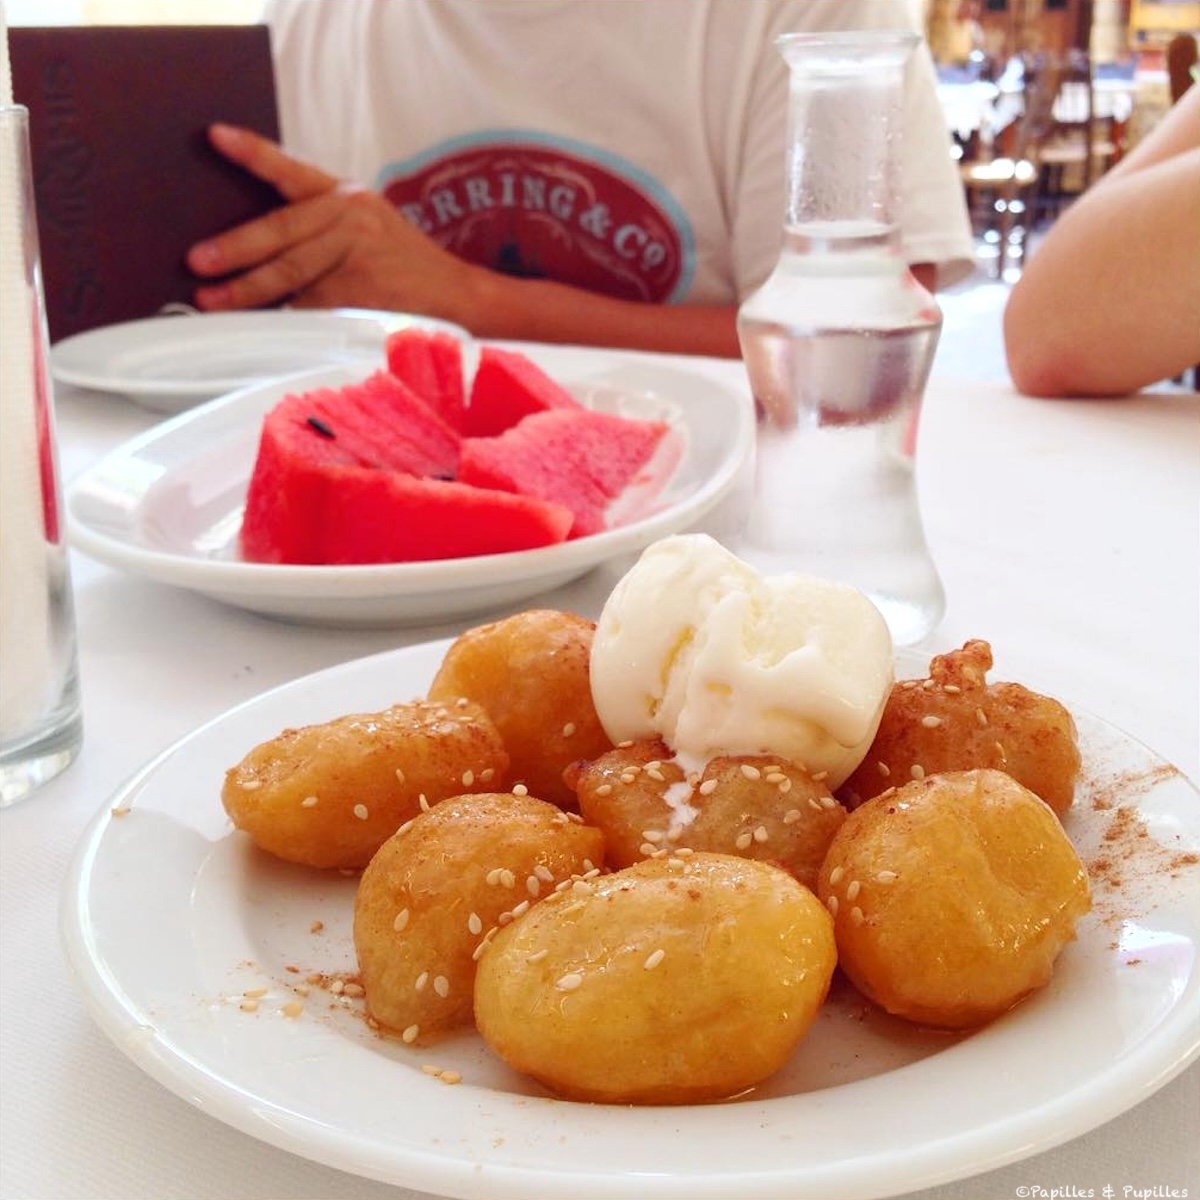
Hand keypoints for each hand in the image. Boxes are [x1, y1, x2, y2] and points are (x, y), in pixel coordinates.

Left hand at [186, 124, 479, 321]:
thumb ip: (323, 228)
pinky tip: (261, 327)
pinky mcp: (364, 294)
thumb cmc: (404, 268)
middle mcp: (353, 218)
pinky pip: (312, 308)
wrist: (458, 299)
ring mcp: (360, 256)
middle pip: (283, 232)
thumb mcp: (369, 229)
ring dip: (249, 290)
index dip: (254, 154)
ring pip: (292, 273)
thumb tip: (256, 250)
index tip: (215, 137)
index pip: (293, 171)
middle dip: (236, 249)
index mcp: (348, 197)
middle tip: (199, 261)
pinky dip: (284, 319)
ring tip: (214, 301)